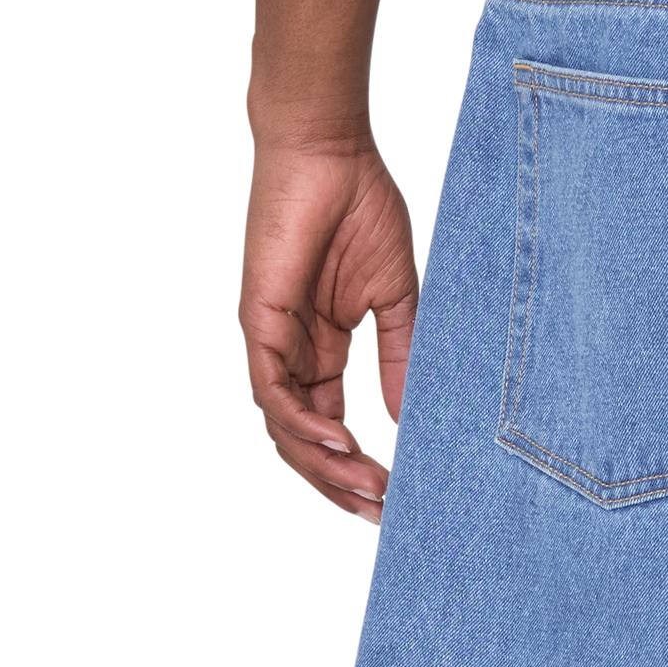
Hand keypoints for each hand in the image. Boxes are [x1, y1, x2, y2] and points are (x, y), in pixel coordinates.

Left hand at [237, 131, 420, 526]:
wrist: (330, 151)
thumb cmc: (361, 208)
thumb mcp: (397, 299)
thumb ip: (402, 359)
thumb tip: (408, 421)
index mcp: (319, 351)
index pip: (330, 427)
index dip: (357, 469)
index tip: (396, 500)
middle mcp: (289, 354)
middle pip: (304, 441)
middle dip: (340, 484)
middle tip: (383, 516)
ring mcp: (271, 341)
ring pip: (287, 428)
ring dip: (325, 467)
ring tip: (367, 491)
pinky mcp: (259, 322)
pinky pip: (274, 393)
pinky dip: (303, 426)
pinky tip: (341, 447)